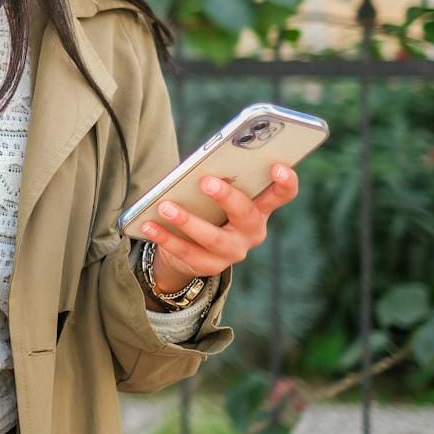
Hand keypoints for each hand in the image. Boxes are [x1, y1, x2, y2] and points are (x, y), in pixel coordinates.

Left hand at [138, 163, 300, 298]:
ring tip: (165, 206)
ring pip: (213, 238)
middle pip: (245, 214)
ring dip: (188, 221)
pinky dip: (165, 237)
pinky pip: (187, 253)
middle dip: (227, 197)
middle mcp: (252, 231)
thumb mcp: (215, 193)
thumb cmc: (207, 206)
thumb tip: (195, 168)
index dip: (285, 182)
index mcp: (260, 207)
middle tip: (205, 181)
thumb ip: (215, 179)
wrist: (192, 247)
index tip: (277, 166)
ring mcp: (233, 252)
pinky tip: (148, 225)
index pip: (282, 194)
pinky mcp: (210, 266)